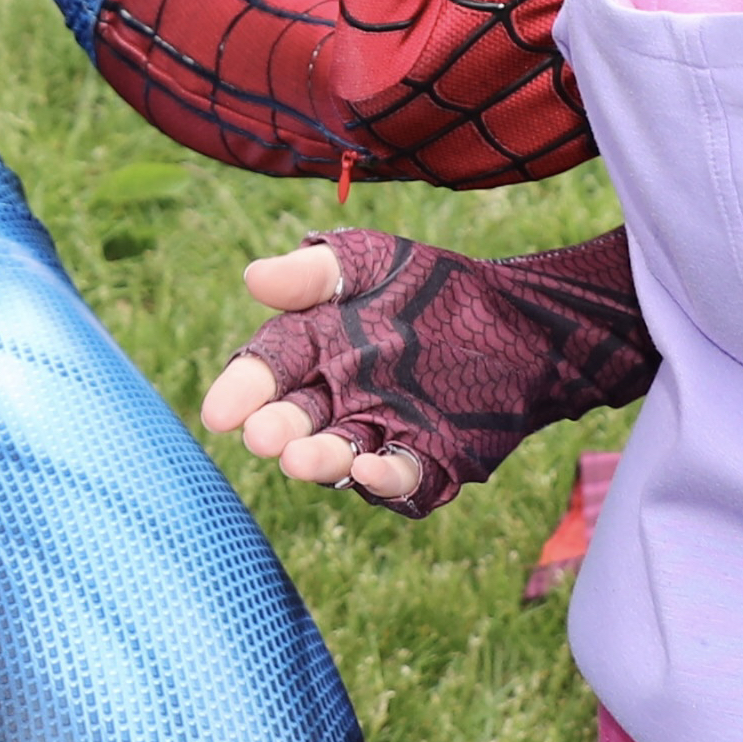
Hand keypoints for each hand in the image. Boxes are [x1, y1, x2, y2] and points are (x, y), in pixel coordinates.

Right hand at [205, 245, 428, 501]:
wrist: (523, 321)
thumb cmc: (437, 286)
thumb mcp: (375, 263)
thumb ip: (316, 272)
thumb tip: (252, 277)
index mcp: (314, 349)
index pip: (268, 370)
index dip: (242, 391)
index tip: (219, 414)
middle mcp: (337, 398)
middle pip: (296, 419)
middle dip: (277, 429)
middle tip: (263, 436)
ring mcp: (379, 432)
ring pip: (339, 455)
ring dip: (319, 460)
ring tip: (300, 459)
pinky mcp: (427, 461)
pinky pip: (400, 475)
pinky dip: (383, 477)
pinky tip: (368, 467)